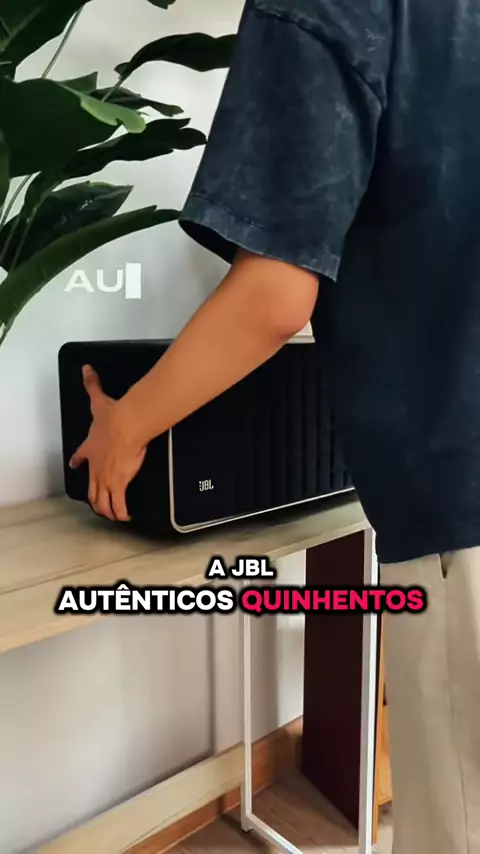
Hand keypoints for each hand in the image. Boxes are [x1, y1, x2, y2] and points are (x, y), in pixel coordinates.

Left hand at [70, 365, 146, 521]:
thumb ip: (91, 384)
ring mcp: (105, 477)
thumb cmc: (114, 416)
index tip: (75, 465)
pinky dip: (120, 511)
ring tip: (112, 515)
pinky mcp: (118, 484)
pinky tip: (125, 516)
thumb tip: (85, 368)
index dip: (78, 461)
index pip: (82, 456)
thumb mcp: (98, 400)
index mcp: (91, 447)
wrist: (126, 426)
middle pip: (91, 487)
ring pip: (102, 499)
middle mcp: (95, 465)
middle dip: (94, 497)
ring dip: (105, 508)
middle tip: (98, 503)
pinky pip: (118, 503)